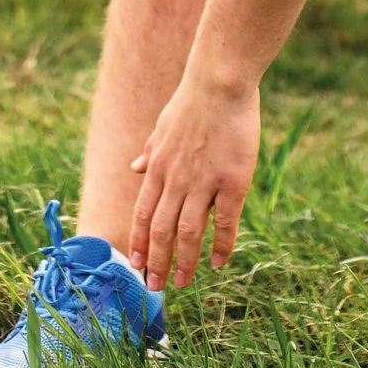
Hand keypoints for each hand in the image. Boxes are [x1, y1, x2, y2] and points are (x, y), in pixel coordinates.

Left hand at [126, 75, 259, 290]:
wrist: (219, 82)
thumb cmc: (193, 101)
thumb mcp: (162, 126)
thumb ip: (150, 151)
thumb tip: (135, 168)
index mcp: (158, 168)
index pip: (142, 214)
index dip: (138, 242)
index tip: (136, 264)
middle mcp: (176, 180)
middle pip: (161, 230)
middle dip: (157, 261)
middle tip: (155, 286)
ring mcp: (204, 182)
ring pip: (189, 232)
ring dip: (185, 261)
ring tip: (184, 282)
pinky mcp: (233, 181)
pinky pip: (224, 221)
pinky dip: (220, 245)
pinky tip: (218, 262)